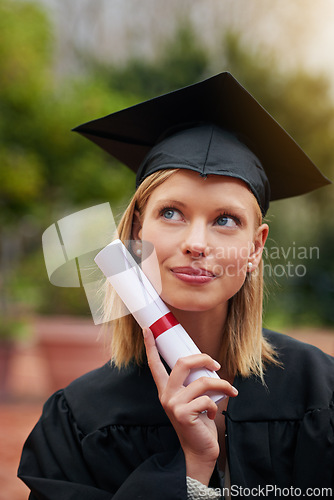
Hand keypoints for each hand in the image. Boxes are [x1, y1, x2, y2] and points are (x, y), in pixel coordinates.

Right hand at [143, 327, 237, 484]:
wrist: (200, 450)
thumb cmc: (199, 422)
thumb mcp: (193, 398)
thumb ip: (194, 382)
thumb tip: (208, 363)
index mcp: (166, 389)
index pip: (155, 364)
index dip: (151, 346)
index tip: (148, 329)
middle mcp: (166, 394)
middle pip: (182, 362)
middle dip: (203, 358)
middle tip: (216, 364)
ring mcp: (173, 404)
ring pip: (202, 381)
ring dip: (222, 384)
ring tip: (230, 390)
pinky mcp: (183, 413)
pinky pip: (207, 399)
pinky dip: (216, 404)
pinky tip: (214, 413)